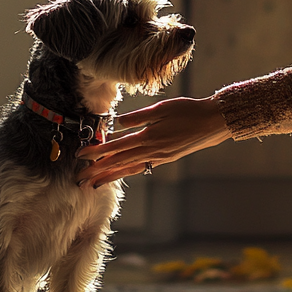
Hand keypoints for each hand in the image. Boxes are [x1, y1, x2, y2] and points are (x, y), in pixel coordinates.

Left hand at [76, 97, 232, 187]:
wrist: (212, 123)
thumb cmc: (188, 111)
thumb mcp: (162, 108)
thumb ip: (138, 116)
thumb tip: (118, 122)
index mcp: (148, 137)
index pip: (116, 146)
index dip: (97, 152)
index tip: (80, 155)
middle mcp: (152, 151)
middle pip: (118, 162)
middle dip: (97, 170)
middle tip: (79, 178)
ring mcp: (159, 158)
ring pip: (128, 168)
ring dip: (109, 176)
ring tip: (93, 183)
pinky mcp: (165, 159)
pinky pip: (141, 167)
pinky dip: (127, 171)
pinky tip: (119, 174)